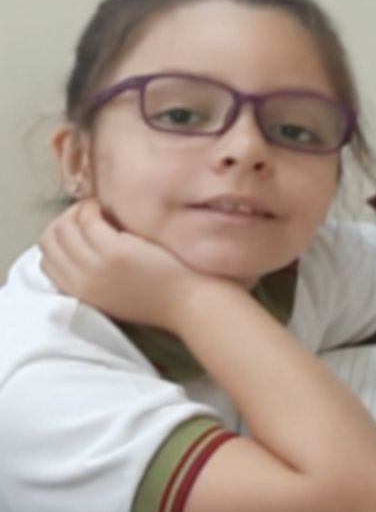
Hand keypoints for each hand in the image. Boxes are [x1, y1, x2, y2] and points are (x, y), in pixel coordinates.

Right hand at [38, 200, 212, 329]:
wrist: (193, 304)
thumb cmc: (163, 294)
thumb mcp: (114, 292)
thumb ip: (94, 274)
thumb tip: (84, 244)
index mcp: (80, 292)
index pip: (46, 259)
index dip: (59, 238)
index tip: (78, 227)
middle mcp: (82, 280)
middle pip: (50, 240)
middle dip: (65, 220)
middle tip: (88, 212)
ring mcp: (96, 265)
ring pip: (64, 227)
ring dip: (78, 210)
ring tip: (99, 207)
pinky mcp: (115, 252)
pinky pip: (88, 219)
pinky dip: (93, 207)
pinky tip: (109, 206)